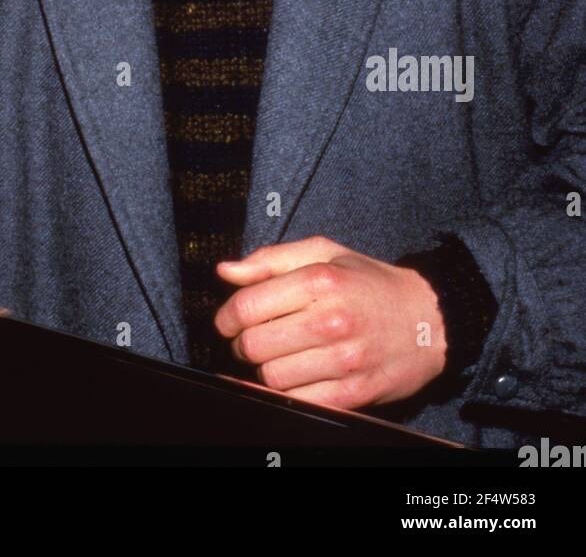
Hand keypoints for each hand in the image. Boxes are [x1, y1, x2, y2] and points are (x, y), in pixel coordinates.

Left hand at [212, 236, 446, 409]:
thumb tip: (225, 271)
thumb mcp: (325, 254)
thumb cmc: (370, 282)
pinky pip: (300, 401)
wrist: (430, 319)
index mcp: (320, 280)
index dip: (226, 318)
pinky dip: (288, 394)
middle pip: (255, 345)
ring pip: (272, 378)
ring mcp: (345, 359)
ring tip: (277, 356)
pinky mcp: (356, 392)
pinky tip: (295, 377)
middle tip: (253, 339)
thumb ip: (271, 260)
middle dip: (243, 344)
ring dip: (265, 370)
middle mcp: (332, 320)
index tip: (227, 322)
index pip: (248, 306)